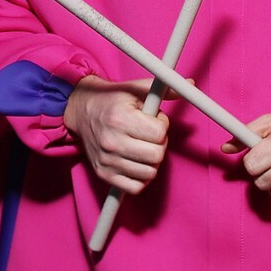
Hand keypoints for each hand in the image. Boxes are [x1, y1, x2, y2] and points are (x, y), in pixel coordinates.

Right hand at [64, 76, 168, 194]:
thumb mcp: (136, 88)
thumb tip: (189, 84)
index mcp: (120, 118)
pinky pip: (135, 187)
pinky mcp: (104, 174)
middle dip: (159, 144)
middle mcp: (112, 142)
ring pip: (149, 173)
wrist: (82, 111)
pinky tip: (138, 162)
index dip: (162, 125)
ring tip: (143, 146)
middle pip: (156, 155)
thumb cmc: (112, 99)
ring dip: (152, 161)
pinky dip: (141, 178)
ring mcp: (107, 161)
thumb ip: (163, 88)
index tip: (153, 119)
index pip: (159, 133)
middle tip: (150, 135)